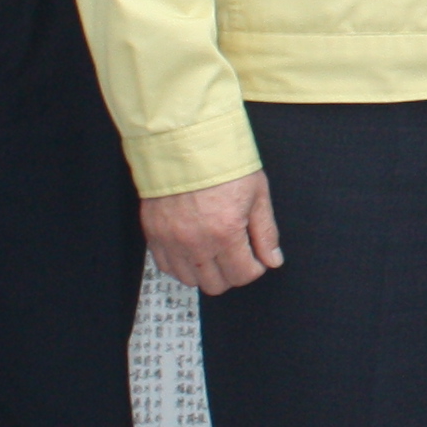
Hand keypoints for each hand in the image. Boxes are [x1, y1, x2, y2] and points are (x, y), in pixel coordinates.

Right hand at [143, 170, 281, 293]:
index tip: (255, 257)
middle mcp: (196, 243)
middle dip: (231, 273)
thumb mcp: (257, 194)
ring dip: (205, 271)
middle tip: (236, 255)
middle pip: (215, 284)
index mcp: (225, 233)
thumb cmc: (224, 164)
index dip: (254, 269)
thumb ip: (266, 232)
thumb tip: (272, 261)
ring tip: (214, 251)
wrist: (185, 142)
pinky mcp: (153, 234)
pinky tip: (192, 249)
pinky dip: (180, 264)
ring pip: (189, 279)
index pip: (242, 275)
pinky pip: (166, 266)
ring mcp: (171, 241)